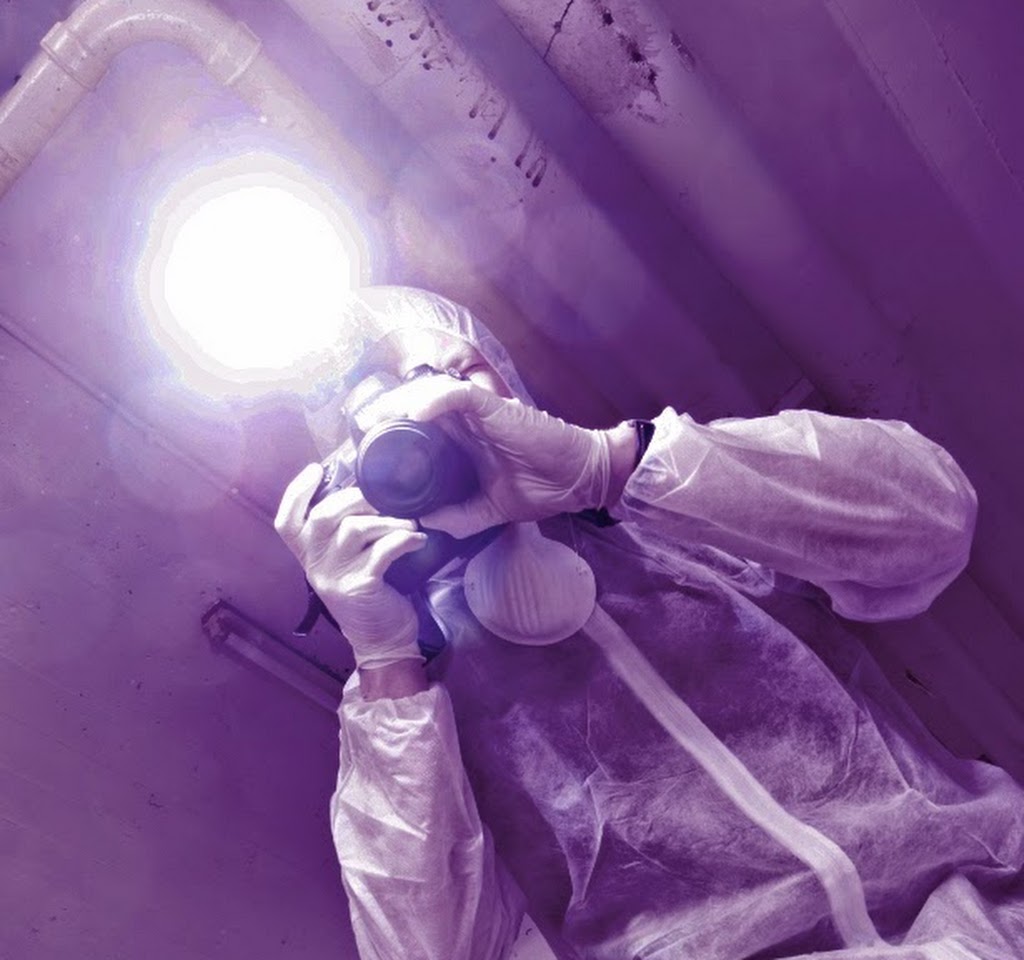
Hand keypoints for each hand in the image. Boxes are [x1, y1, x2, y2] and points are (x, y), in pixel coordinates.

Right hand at [274, 464, 427, 668]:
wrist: (380, 642)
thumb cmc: (367, 594)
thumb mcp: (344, 563)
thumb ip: (342, 533)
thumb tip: (361, 490)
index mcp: (308, 556)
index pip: (285, 522)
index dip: (295, 492)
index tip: (316, 470)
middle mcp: (315, 566)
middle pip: (324, 516)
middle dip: (357, 498)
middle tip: (384, 498)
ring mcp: (336, 578)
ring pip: (356, 530)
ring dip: (388, 520)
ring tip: (409, 523)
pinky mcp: (362, 588)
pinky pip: (383, 551)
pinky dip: (404, 540)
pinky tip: (417, 540)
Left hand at [375, 377, 636, 537]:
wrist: (581, 479)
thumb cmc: (544, 487)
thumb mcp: (491, 509)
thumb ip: (458, 515)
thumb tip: (424, 524)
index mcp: (466, 440)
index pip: (420, 425)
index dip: (392, 428)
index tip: (366, 446)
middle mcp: (469, 421)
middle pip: (417, 403)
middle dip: (386, 410)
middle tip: (359, 426)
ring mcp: (482, 412)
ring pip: (431, 393)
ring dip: (401, 402)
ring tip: (376, 417)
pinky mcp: (497, 408)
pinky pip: (459, 395)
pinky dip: (435, 401)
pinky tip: (416, 414)